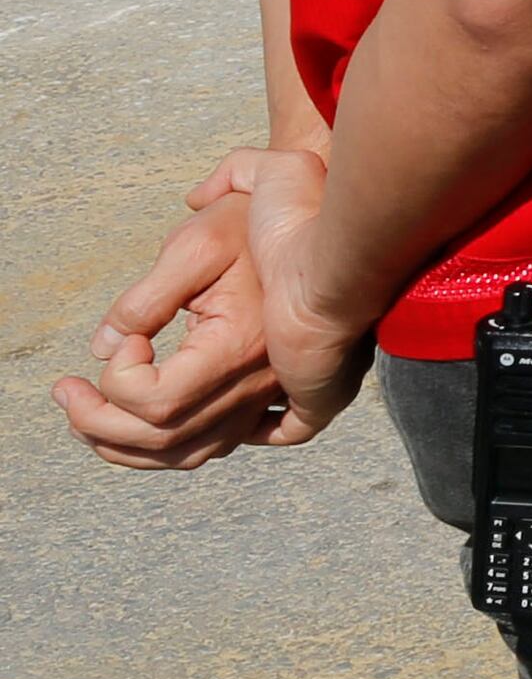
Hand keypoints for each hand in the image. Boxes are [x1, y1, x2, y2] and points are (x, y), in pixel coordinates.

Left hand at [52, 147, 352, 467]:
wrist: (318, 223)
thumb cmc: (257, 227)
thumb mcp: (193, 245)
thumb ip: (142, 301)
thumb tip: (105, 346)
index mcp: (240, 347)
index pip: (157, 401)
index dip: (119, 378)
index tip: (126, 338)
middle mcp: (257, 384)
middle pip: (161, 438)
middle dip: (97, 421)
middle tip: (66, 390)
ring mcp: (265, 396)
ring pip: (185, 455)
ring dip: (124, 446)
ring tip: (88, 414)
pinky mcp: (266, 396)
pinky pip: (214, 446)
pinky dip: (167, 452)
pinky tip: (144, 431)